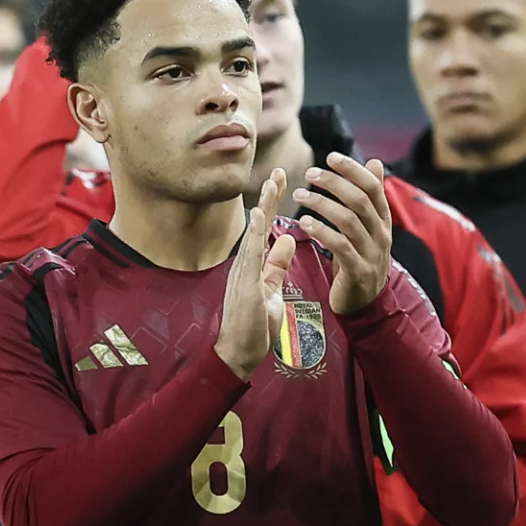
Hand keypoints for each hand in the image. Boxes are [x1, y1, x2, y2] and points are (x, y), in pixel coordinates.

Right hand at [212, 170, 306, 378]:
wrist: (239, 354)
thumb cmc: (254, 327)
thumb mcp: (271, 290)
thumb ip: (277, 265)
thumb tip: (286, 239)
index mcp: (253, 264)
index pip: (264, 227)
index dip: (272, 203)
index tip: (281, 179)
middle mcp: (245, 263)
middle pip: (258, 224)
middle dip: (269, 196)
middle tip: (279, 170)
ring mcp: (242, 273)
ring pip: (253, 233)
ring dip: (263, 207)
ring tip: (272, 183)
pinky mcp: (244, 286)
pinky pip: (250, 256)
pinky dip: (253, 234)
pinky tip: (258, 217)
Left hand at [287, 155, 397, 317]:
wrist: (365, 301)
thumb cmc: (360, 256)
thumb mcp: (368, 225)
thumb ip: (369, 196)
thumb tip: (374, 161)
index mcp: (383, 219)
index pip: (372, 186)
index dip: (353, 169)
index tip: (330, 157)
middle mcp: (381, 233)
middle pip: (360, 200)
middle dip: (334, 183)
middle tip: (310, 174)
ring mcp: (371, 253)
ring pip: (349, 220)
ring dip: (322, 204)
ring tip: (300, 196)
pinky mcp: (358, 270)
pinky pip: (340, 246)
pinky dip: (322, 231)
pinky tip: (304, 222)